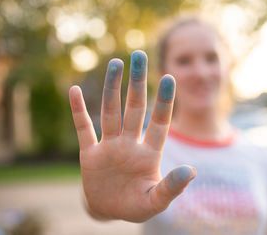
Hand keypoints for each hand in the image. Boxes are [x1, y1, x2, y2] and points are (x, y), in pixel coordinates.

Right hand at [69, 50, 195, 221]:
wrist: (109, 211)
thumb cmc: (136, 207)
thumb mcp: (155, 201)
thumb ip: (172, 187)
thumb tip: (192, 171)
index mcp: (149, 154)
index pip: (159, 123)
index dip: (163, 101)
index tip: (168, 77)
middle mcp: (130, 144)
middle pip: (134, 108)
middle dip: (137, 83)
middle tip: (139, 55)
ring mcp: (110, 146)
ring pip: (111, 111)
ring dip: (112, 88)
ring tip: (116, 62)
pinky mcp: (90, 154)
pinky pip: (83, 128)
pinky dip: (78, 111)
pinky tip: (75, 90)